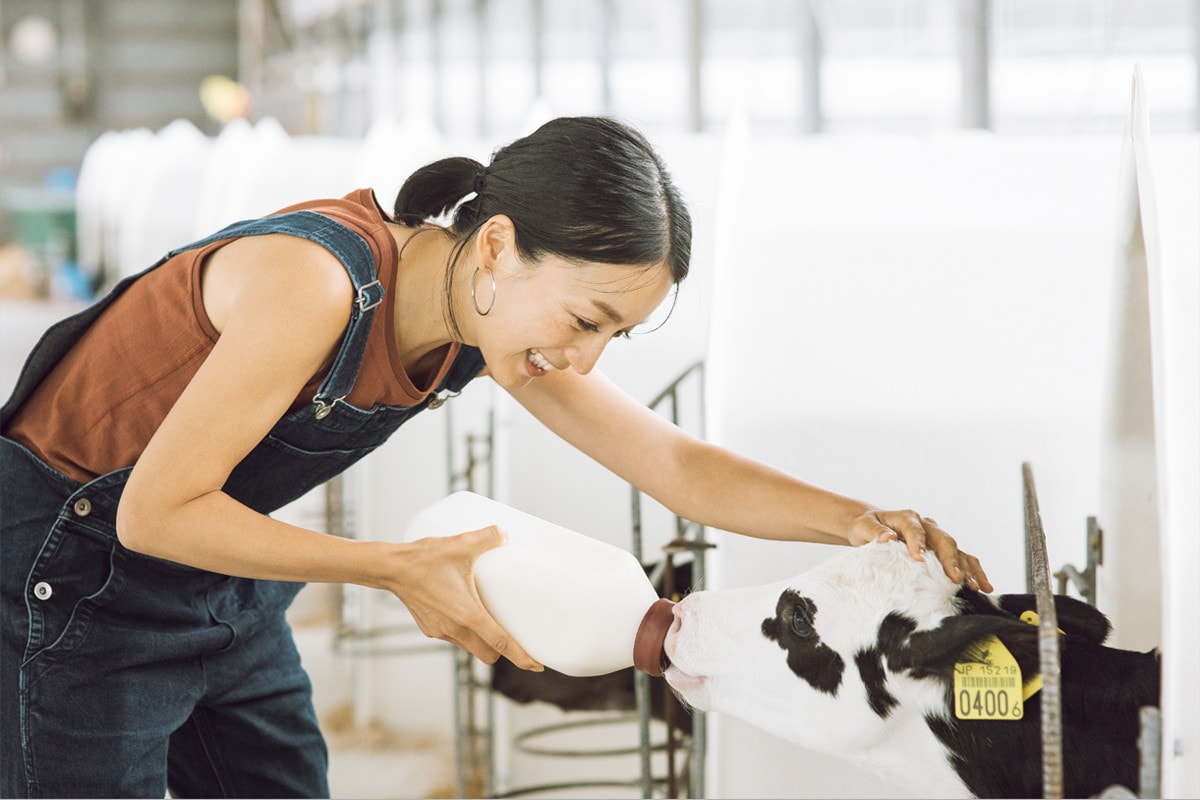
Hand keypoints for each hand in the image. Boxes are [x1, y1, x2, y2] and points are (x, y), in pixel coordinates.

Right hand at [387, 527, 543, 670]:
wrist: (391, 569)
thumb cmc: (425, 559)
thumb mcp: (461, 544)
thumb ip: (488, 537)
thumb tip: (506, 534)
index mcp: (468, 615)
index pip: (502, 643)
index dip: (522, 656)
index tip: (537, 665)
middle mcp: (455, 629)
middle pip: (488, 653)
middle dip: (503, 651)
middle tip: (514, 636)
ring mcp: (441, 631)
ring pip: (470, 647)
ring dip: (482, 641)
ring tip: (490, 620)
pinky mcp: (430, 628)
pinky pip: (454, 638)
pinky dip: (465, 632)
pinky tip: (464, 611)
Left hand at [849, 509, 992, 592]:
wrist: (872, 527)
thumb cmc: (866, 527)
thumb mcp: (863, 527)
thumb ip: (875, 532)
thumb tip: (888, 538)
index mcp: (906, 517)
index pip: (914, 528)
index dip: (918, 542)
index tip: (919, 558)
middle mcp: (926, 525)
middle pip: (943, 539)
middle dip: (950, 559)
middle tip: (955, 578)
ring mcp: (937, 537)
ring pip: (958, 550)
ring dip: (969, 568)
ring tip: (977, 586)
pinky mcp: (943, 551)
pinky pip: (963, 559)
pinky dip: (974, 571)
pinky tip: (983, 587)